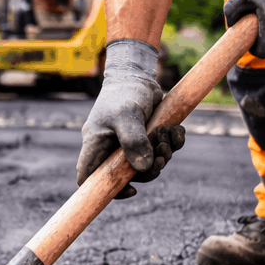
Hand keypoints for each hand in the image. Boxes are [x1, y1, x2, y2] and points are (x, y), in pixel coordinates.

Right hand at [77, 39, 180, 197]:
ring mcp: (128, 145)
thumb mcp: (126, 115)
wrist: (137, 74)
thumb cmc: (124, 93)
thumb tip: (144, 168)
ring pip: (146, 165)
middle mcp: (110, 149)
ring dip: (163, 155)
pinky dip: (171, 144)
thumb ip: (133, 141)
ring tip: (168, 135)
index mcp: (96, 146)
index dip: (106, 189)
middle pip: (126, 176)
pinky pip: (159, 151)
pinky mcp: (145, 139)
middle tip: (161, 157)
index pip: (89, 178)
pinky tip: (175, 130)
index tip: (131, 189)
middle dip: (148, 171)